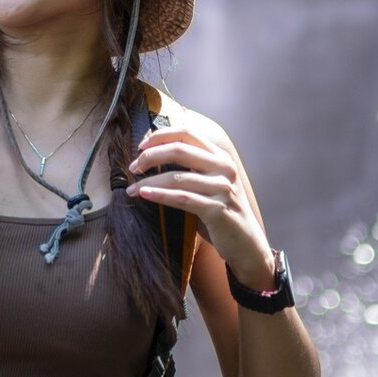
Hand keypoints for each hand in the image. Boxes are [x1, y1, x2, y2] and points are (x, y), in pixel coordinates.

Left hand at [124, 111, 273, 286]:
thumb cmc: (221, 212)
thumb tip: (153, 155)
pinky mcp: (217, 209)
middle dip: (150, 156)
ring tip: (131, 188)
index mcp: (220, 156)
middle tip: (133, 167)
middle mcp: (224, 168)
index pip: (187, 133)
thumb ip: (190, 168)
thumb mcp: (209, 183)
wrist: (246, 244)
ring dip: (148, 181)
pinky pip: (182, 198)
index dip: (160, 136)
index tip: (141, 146)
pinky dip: (159, 195)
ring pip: (176, 177)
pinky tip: (143, 195)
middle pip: (179, 149)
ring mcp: (222, 188)